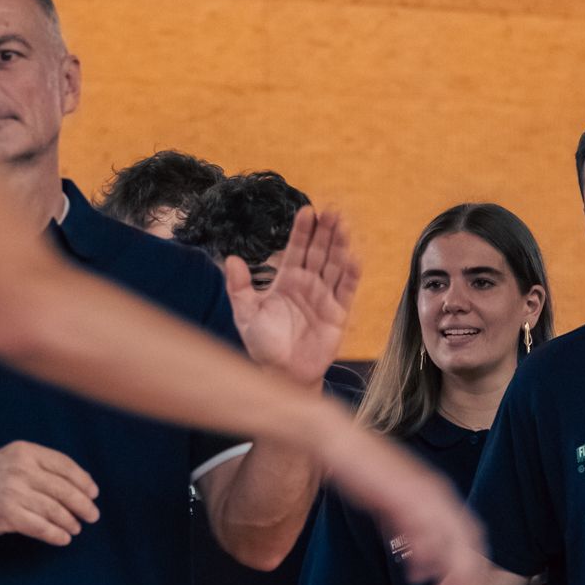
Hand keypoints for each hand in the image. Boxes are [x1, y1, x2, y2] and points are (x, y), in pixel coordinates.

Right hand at [0, 441, 100, 544]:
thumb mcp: (11, 461)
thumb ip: (39, 467)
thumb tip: (81, 484)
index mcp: (24, 451)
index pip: (64, 464)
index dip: (83, 480)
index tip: (93, 493)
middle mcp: (20, 468)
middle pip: (63, 488)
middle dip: (82, 504)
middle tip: (93, 515)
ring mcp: (13, 491)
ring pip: (54, 509)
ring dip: (70, 521)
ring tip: (76, 528)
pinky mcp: (7, 513)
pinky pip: (41, 526)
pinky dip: (55, 534)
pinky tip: (63, 538)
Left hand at [228, 206, 357, 386]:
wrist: (282, 374)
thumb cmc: (263, 344)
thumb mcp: (246, 314)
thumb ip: (239, 287)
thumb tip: (230, 258)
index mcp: (287, 280)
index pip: (296, 249)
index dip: (302, 231)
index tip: (307, 210)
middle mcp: (308, 285)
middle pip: (319, 252)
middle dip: (325, 231)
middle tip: (331, 210)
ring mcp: (324, 298)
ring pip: (334, 265)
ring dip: (340, 245)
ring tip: (343, 225)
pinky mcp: (337, 314)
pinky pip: (345, 290)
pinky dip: (350, 275)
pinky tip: (353, 257)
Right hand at [315, 418, 483, 584]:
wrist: (340, 443)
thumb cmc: (362, 471)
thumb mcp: (391, 505)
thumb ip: (407, 528)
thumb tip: (418, 557)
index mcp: (436, 491)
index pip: (467, 529)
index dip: (469, 557)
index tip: (465, 582)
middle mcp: (435, 491)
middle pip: (467, 535)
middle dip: (467, 567)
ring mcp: (421, 492)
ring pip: (449, 535)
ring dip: (450, 566)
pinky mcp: (402, 494)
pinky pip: (421, 528)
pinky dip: (423, 553)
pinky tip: (417, 571)